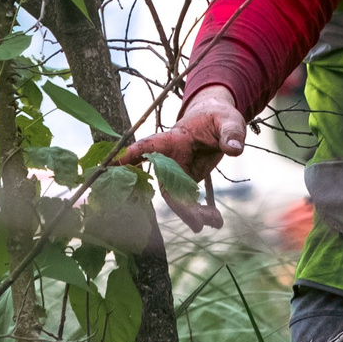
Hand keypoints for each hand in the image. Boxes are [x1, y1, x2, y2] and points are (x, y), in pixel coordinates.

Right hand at [119, 84, 246, 231]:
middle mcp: (169, 159)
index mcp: (173, 139)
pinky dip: (202, 213)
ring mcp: (176, 173)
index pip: (146, 148)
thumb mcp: (228, 120)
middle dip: (180, 208)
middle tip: (198, 224)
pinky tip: (217, 220)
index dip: (127, 159)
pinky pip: (189, 202)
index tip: (108, 168)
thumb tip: (234, 148)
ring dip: (194, 214)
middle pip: (166, 187)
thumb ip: (230, 133)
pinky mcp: (187, 182)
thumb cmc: (219, 117)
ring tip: (216, 221)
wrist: (219, 123)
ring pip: (177, 199)